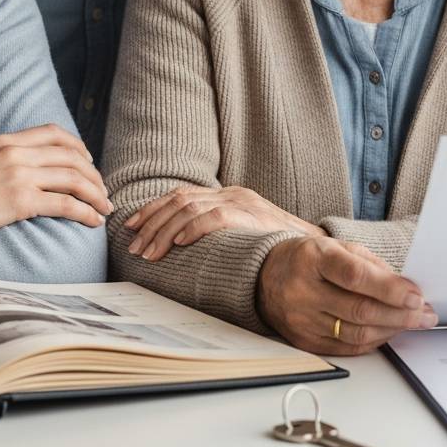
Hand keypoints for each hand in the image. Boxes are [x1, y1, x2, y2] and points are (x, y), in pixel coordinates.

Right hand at [0, 124, 110, 243]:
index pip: (54, 133)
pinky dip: (86, 212)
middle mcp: (17, 153)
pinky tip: (93, 221)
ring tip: (105, 207)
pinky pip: (65, 204)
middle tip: (102, 191)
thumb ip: (6, 158)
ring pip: (74, 179)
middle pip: (72, 157)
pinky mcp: (20, 201)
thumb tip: (30, 168)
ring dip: (96, 194)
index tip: (88, 161)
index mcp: (7, 140)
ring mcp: (20, 175)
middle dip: (93, 175)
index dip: (78, 146)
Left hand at [124, 185, 324, 260]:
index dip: (152, 210)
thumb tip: (181, 251)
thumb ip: (218, 234)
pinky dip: (192, 228)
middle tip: (134, 246)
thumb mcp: (244, 235)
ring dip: (164, 231)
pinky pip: (215, 217)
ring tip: (148, 252)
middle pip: (179, 200)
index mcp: (228, 196)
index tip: (130, 226)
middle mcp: (232, 194)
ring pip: (190, 208)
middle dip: (151, 223)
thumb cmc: (278, 248)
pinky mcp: (251, 214)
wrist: (316, 247)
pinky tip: (178, 244)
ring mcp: (242, 202)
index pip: (181, 195)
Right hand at [256, 237, 437, 355]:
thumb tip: (405, 287)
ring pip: (355, 333)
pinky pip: (346, 348)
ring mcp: (301, 320)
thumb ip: (370, 265)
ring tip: (414, 323)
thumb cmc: (308, 259)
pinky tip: (389, 332)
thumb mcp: (337, 247)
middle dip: (400, 314)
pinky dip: (373, 342)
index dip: (389, 288)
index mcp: (313, 259)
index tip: (416, 295)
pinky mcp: (303, 342)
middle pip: (359, 309)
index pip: (355, 277)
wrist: (266, 276)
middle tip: (425, 314)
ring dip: (391, 330)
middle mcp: (303, 291)